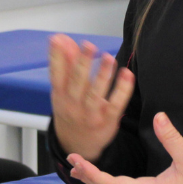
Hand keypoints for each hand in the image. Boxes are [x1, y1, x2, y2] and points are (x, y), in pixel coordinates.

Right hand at [49, 35, 133, 162]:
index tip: (57, 40)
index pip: (56, 75)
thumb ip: (64, 64)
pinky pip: (115, 105)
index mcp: (60, 96)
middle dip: (82, 63)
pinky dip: (122, 90)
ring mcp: (90, 114)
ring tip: (108, 58)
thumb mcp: (62, 91)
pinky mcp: (107, 121)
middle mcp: (73, 105)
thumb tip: (60, 38)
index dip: (56, 57)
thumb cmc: (70, 111)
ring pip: (96, 94)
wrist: (77, 145)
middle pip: (77, 83)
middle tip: (88, 45)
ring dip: (103, 75)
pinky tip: (127, 74)